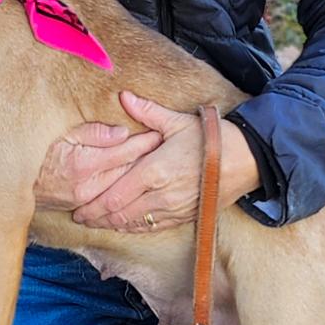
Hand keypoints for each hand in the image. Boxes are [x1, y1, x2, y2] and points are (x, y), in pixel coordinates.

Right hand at [34, 118, 161, 212]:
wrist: (14, 181)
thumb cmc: (37, 150)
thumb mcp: (62, 133)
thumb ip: (92, 133)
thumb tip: (120, 132)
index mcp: (83, 164)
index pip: (123, 151)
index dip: (143, 142)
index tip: (160, 134)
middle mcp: (87, 186)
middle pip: (127, 171)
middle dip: (147, 158)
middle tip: (166, 147)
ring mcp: (84, 200)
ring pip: (121, 187)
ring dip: (139, 175)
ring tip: (158, 163)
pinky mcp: (80, 206)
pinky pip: (110, 198)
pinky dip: (125, 190)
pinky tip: (138, 184)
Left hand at [70, 91, 261, 232]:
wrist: (247, 160)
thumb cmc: (211, 138)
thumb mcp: (178, 122)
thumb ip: (147, 112)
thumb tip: (123, 96)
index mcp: (155, 171)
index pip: (114, 195)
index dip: (94, 205)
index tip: (78, 207)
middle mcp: (161, 195)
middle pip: (119, 214)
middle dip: (97, 218)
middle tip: (79, 218)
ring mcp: (174, 209)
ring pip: (135, 224)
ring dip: (113, 225)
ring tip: (96, 223)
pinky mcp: (185, 217)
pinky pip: (153, 228)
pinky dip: (135, 228)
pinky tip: (124, 226)